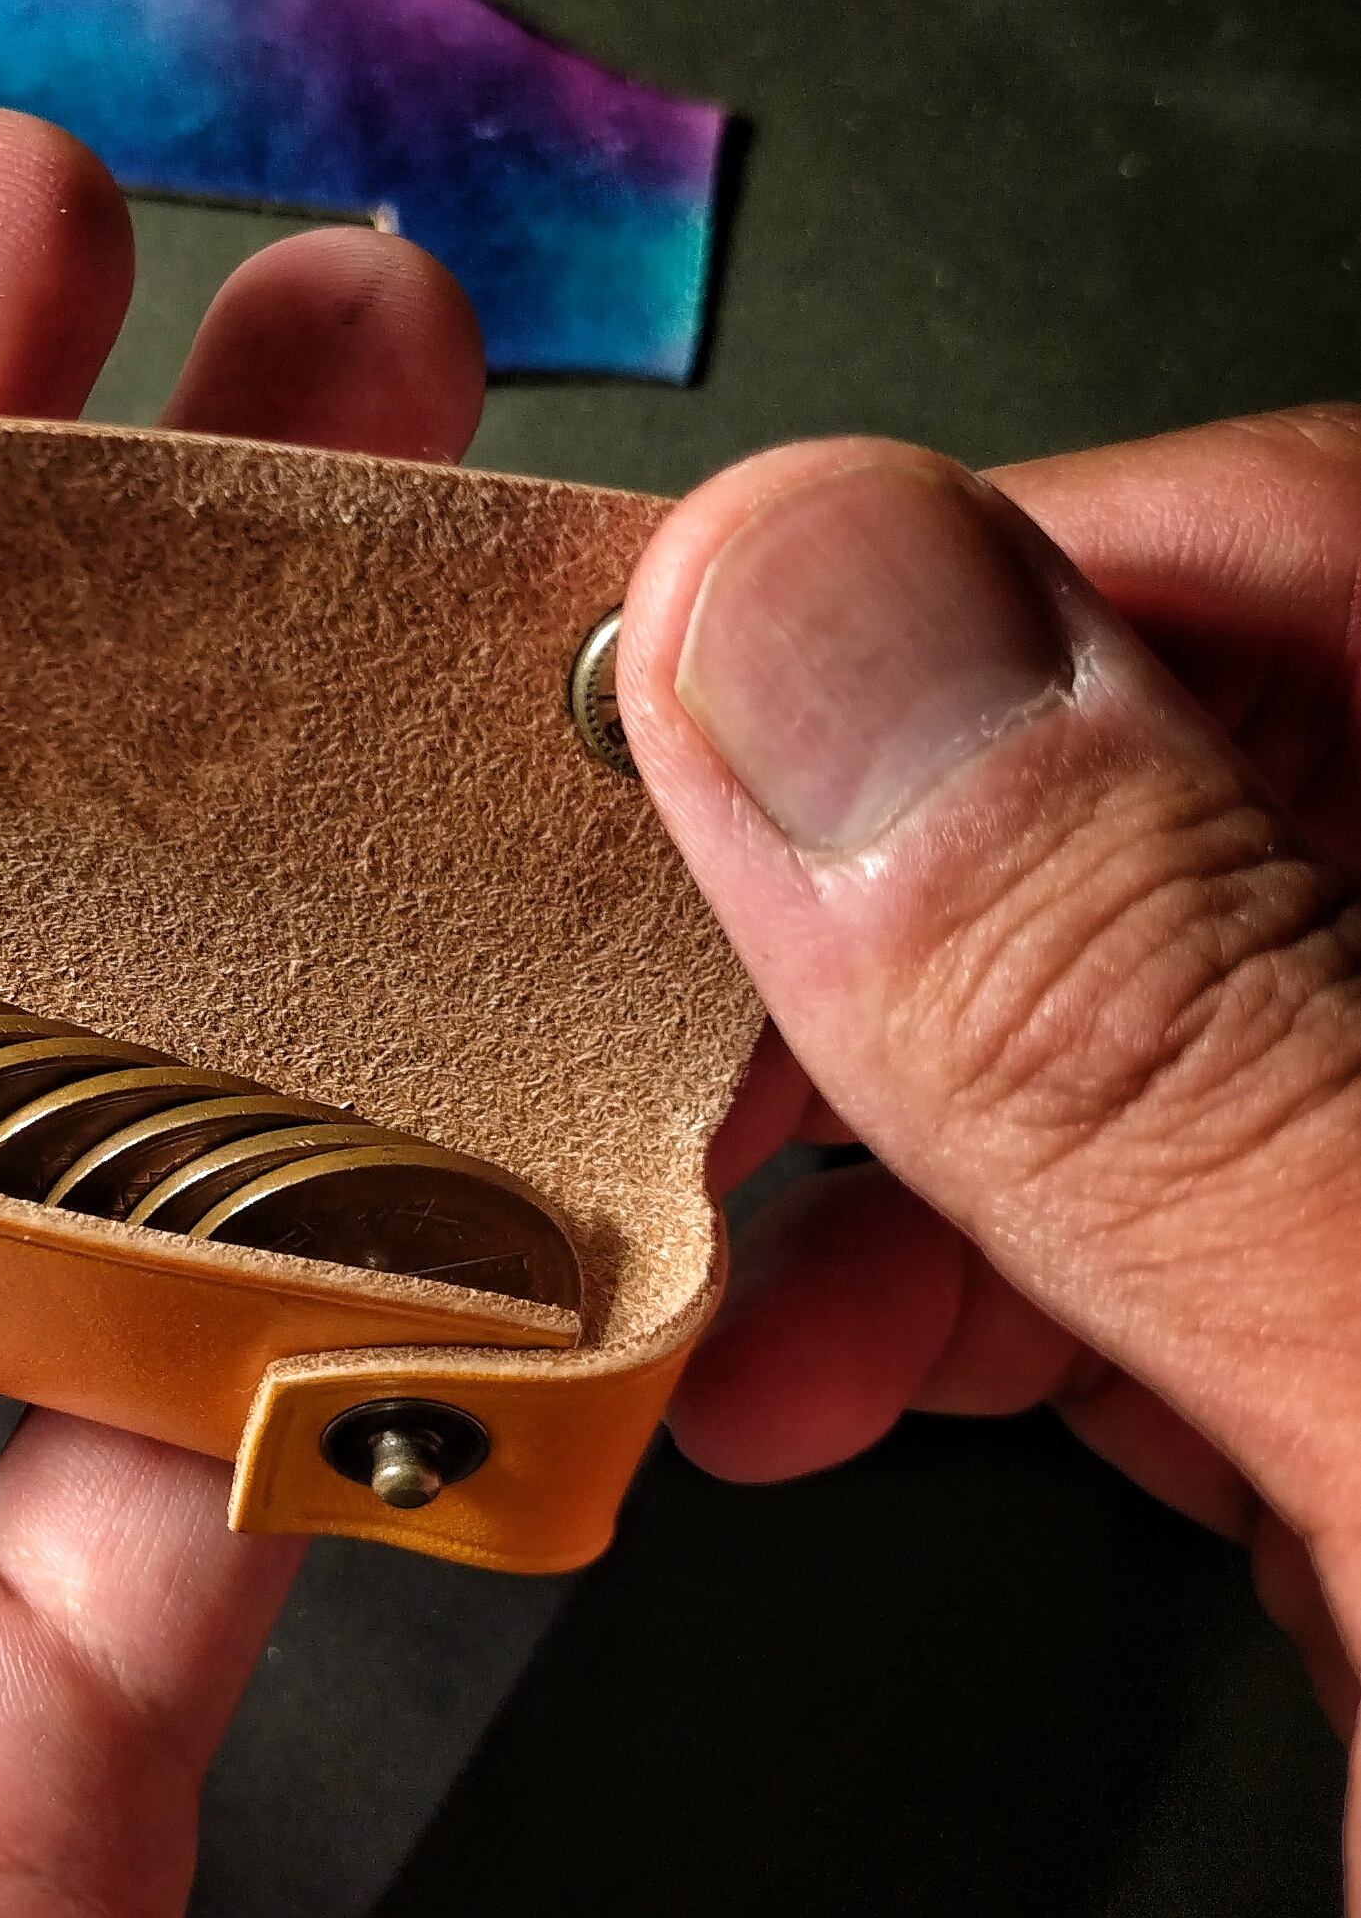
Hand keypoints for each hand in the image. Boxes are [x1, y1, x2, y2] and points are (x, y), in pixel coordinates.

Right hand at [620, 407, 1360, 1917]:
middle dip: (845, 936)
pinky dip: (962, 1278)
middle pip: (1180, 781)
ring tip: (712, 1274)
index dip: (914, 620)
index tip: (625, 751)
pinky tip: (859, 1361)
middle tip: (630, 1073)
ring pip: (1129, 1000)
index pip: (1292, 556)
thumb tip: (818, 630)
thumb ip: (1165, 1031)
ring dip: (867, 1130)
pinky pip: (1159, 1207)